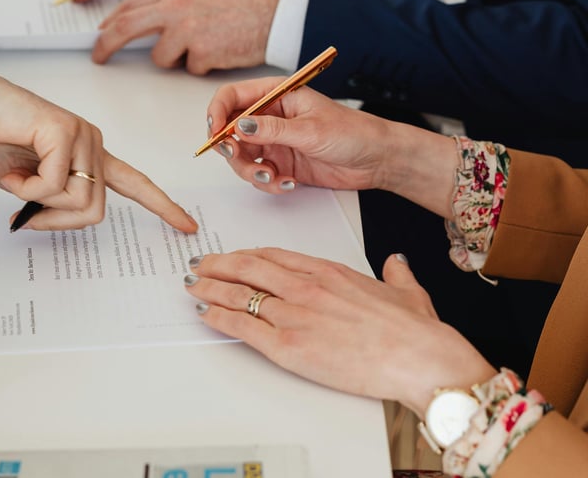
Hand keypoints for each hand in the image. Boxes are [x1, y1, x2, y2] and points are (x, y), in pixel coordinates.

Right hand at [0, 71, 197, 233]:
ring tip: (16, 178)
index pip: (135, 184)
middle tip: (24, 215)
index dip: (161, 206)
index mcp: (90, 156)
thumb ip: (49, 202)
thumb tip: (45, 222)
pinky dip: (25, 187)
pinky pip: (53, 185)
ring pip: (78, 201)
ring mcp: (83, 136)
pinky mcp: (65, 132)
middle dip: (55, 221)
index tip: (188, 226)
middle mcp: (93, 144)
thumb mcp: (26, 185)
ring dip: (38, 203)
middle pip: (94, 211)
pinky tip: (12, 168)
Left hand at [93, 0, 281, 73]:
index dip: (110, 23)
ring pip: (160, 58)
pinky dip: (201, 66)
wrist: (271, 14)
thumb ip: (167, 4)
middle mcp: (175, 7)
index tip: (100, 34)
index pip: (129, 6)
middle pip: (126, 27)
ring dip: (176, 60)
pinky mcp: (201, 52)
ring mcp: (187, 29)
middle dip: (106, 44)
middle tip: (99, 57)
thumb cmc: (238, 6)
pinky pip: (188, 69)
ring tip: (203, 46)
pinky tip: (219, 51)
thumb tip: (139, 23)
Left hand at [185, 248, 494, 416]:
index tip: (233, 256)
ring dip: (210, 288)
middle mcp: (305, 286)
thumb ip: (395, 273)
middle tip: (200, 264)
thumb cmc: (413, 330)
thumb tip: (394, 264)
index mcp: (327, 270)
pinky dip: (219, 317)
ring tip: (193, 286)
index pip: (273, 255)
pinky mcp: (289, 346)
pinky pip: (243, 327)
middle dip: (218, 265)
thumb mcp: (406, 290)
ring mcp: (294, 314)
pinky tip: (205, 313)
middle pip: (248, 267)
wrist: (419, 357)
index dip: (247, 255)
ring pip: (239, 293)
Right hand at [206, 77, 456, 215]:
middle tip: (238, 157)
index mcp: (276, 95)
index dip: (217, 111)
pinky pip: (259, 175)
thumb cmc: (352, 132)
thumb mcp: (310, 130)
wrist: (377, 160)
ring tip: (271, 177)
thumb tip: (239, 126)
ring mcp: (274, 142)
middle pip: (230, 129)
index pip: (232, 96)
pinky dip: (267, 183)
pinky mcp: (281, 163)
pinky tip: (287, 183)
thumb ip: (272, 130)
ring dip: (250, 170)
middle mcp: (270, 117)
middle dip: (229, 147)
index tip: (215, 131)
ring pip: (241, 156)